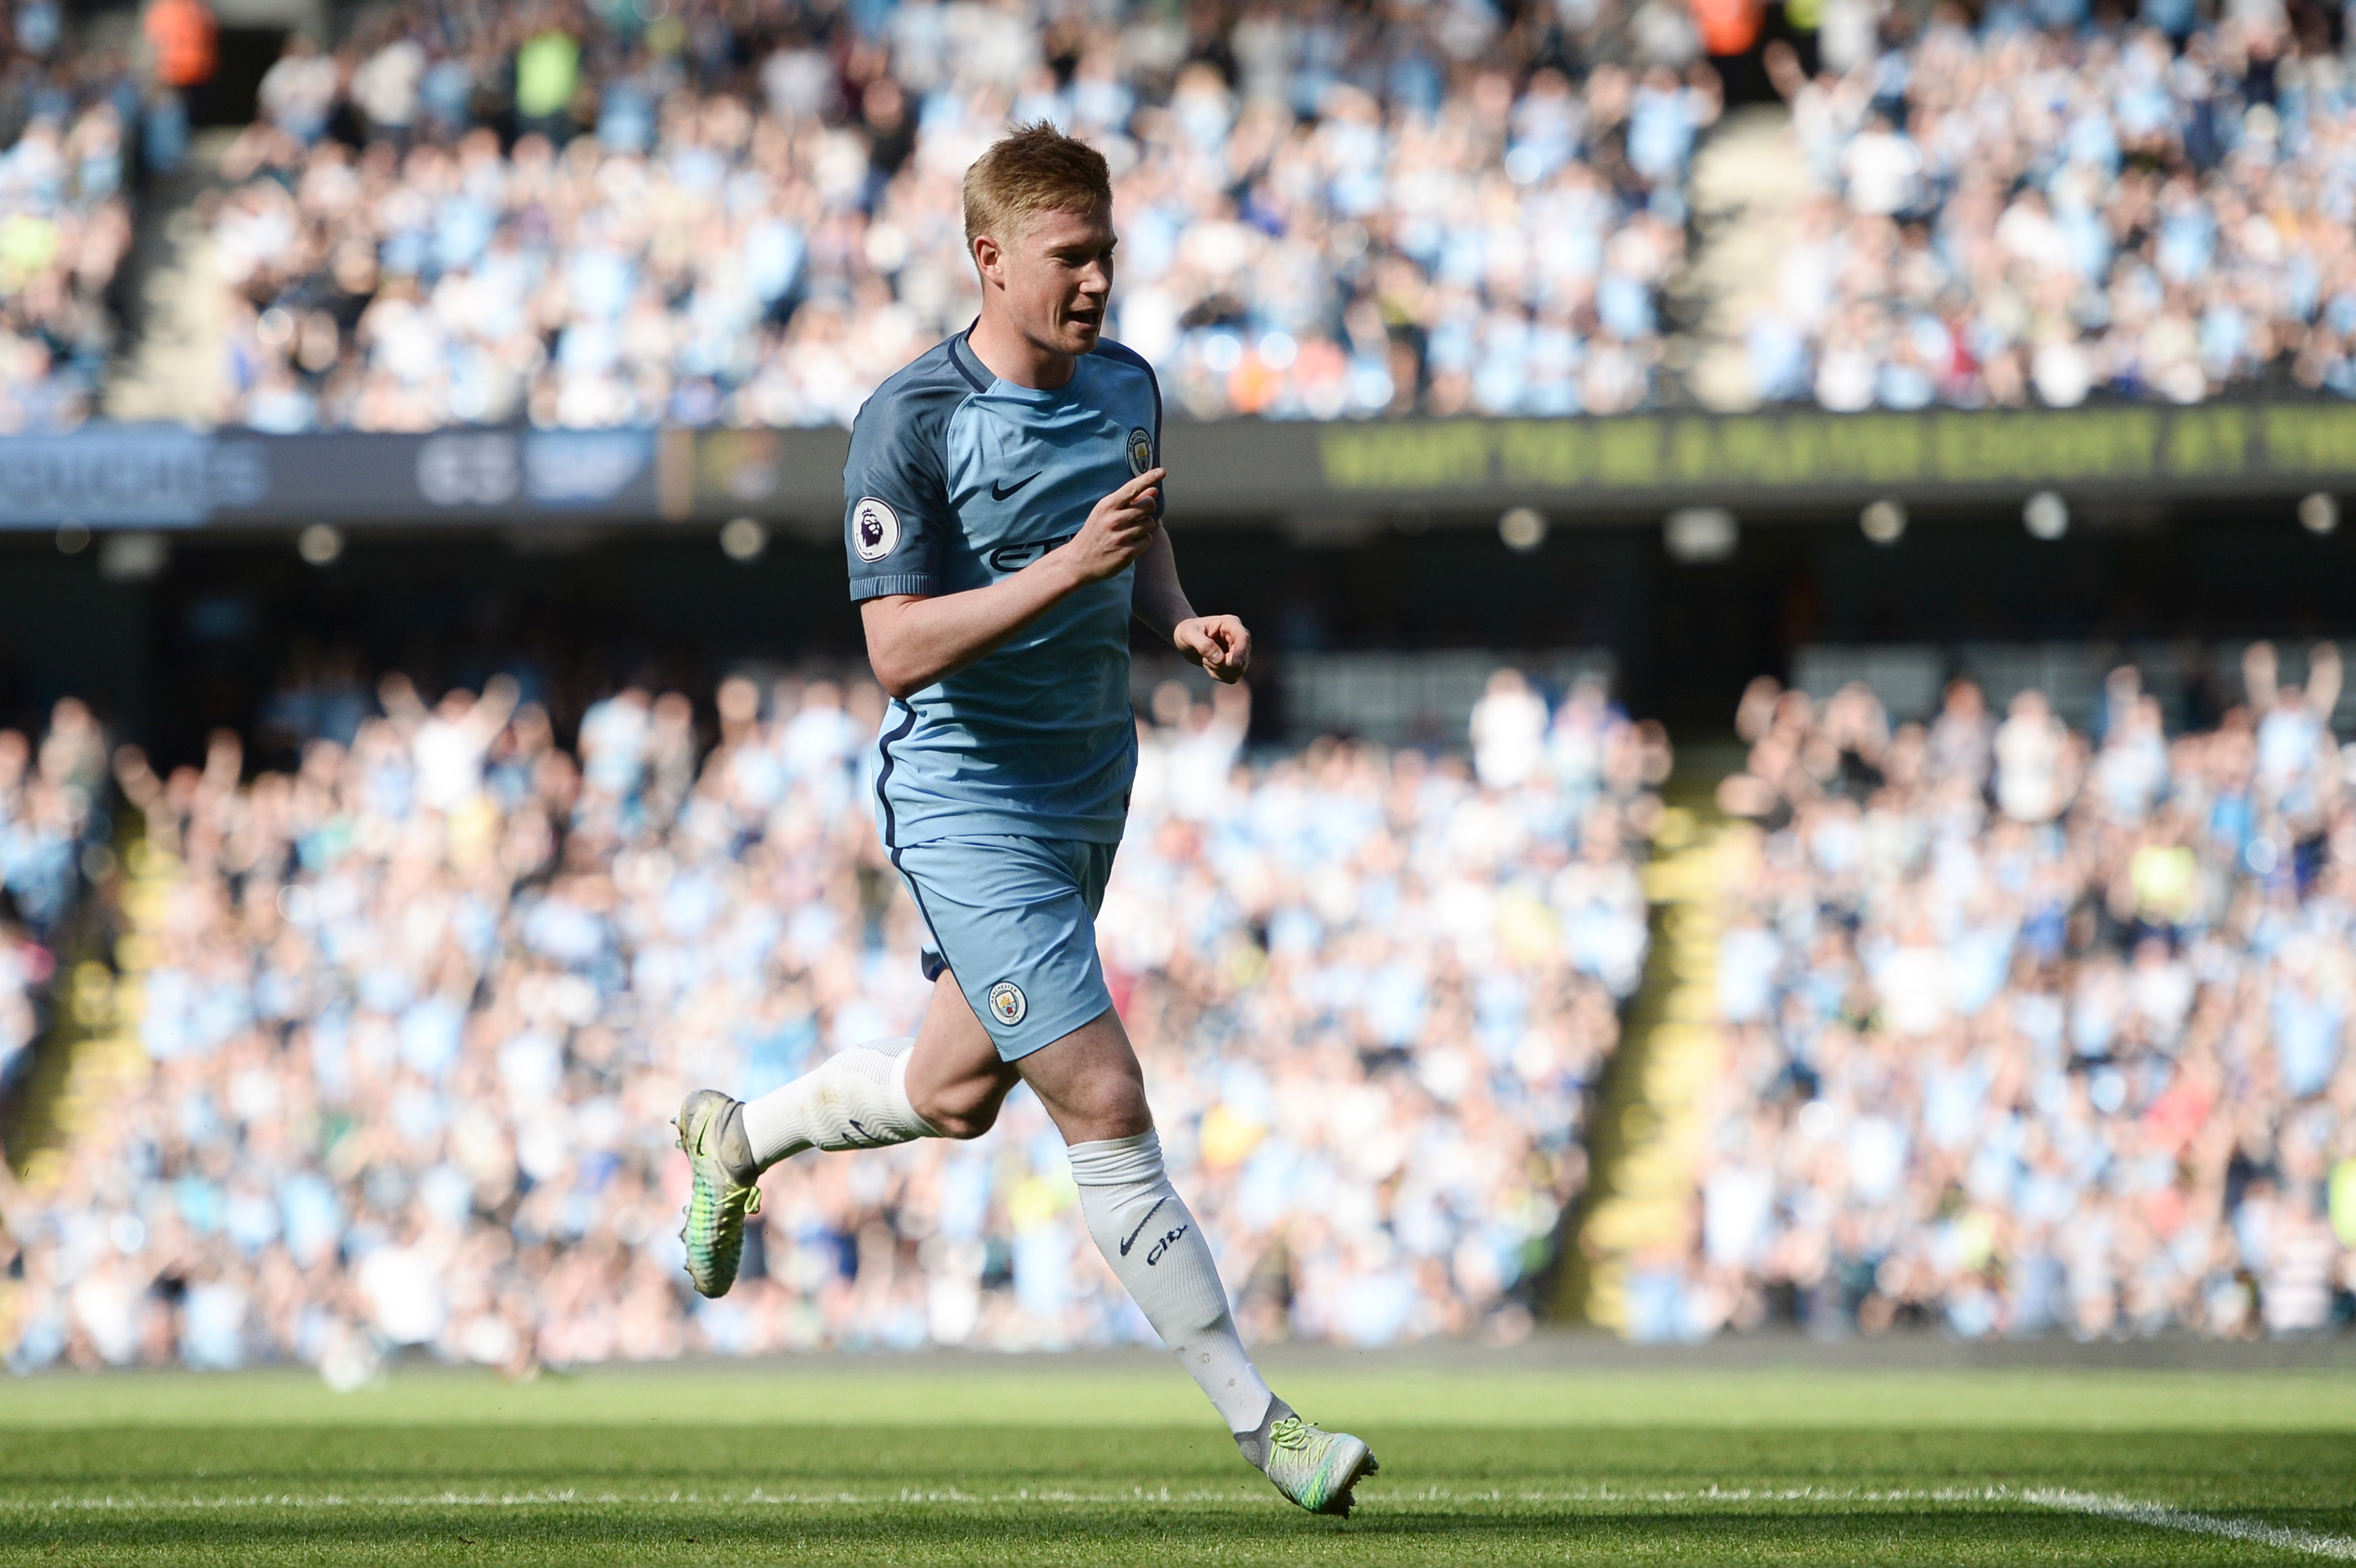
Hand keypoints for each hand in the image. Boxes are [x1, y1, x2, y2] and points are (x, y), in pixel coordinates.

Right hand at [1060, 468, 1163, 583]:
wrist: (1079, 561)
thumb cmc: (1096, 532)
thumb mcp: (1106, 512)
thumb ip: (1130, 501)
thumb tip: (1153, 491)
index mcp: (1107, 505)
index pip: (1133, 488)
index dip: (1149, 478)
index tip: (1162, 471)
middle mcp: (1114, 520)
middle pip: (1149, 505)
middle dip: (1147, 509)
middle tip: (1136, 515)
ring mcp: (1121, 537)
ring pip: (1150, 523)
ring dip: (1144, 527)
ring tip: (1128, 532)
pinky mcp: (1127, 553)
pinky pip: (1148, 540)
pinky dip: (1142, 541)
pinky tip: (1129, 544)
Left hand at [1174, 614, 1250, 682]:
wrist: (1185, 639)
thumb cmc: (1187, 631)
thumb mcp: (1189, 634)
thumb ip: (1204, 645)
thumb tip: (1220, 659)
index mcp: (1230, 624)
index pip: (1243, 637)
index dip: (1241, 651)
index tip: (1234, 663)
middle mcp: (1238, 637)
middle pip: (1242, 658)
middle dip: (1223, 665)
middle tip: (1204, 660)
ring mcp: (1238, 651)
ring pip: (1238, 670)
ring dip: (1219, 671)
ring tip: (1205, 660)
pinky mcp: (1234, 663)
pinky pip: (1232, 677)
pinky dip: (1218, 675)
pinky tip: (1209, 665)